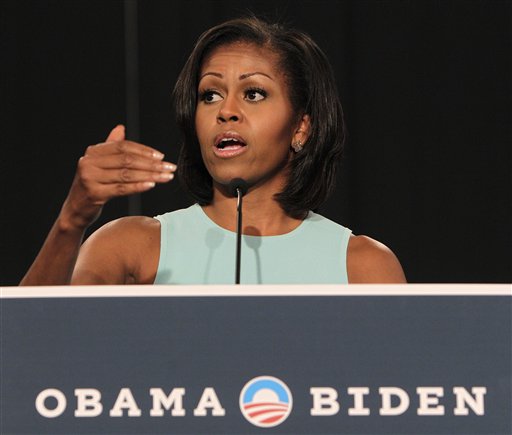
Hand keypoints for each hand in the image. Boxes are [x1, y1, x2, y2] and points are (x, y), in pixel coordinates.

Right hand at [60, 125, 175, 229]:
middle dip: (152, 164)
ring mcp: (90, 178)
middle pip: (127, 160)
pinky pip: (121, 189)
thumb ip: (110, 146)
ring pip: (126, 174)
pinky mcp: (94, 194)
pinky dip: (138, 186)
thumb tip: (121, 128)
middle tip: (170, 167)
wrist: (75, 208)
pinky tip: (151, 184)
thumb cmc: (93, 184)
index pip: (123, 147)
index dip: (144, 151)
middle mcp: (89, 162)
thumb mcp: (99, 163)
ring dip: (150, 175)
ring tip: (166, 177)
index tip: (161, 157)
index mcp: (93, 152)